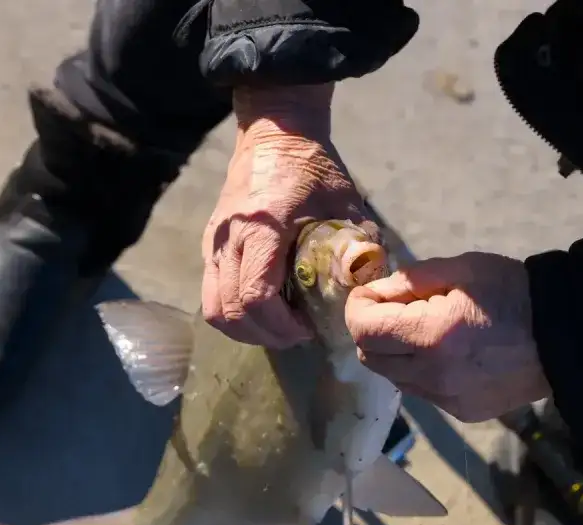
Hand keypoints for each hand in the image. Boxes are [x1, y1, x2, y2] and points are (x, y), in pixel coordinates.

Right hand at [202, 84, 370, 347]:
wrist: (275, 132)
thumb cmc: (314, 167)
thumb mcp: (345, 202)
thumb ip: (361, 244)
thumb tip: (372, 287)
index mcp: (263, 227)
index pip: (257, 296)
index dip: (281, 325)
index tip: (308, 327)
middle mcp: (230, 238)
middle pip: (231, 312)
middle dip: (266, 335)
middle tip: (297, 334)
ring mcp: (214, 242)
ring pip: (213, 309)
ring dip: (245, 329)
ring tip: (278, 327)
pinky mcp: (209, 244)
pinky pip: (211, 294)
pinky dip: (234, 311)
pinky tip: (264, 307)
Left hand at [344, 252, 552, 421]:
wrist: (565, 337)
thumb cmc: (513, 293)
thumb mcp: (462, 269)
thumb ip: (412, 280)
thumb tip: (376, 291)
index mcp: (431, 336)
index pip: (363, 330)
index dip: (359, 307)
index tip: (372, 293)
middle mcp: (432, 375)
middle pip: (369, 358)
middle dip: (372, 330)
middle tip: (394, 309)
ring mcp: (446, 399)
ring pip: (392, 378)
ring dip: (393, 353)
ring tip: (423, 330)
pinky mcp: (461, 413)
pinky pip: (421, 391)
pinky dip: (419, 371)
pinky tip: (446, 354)